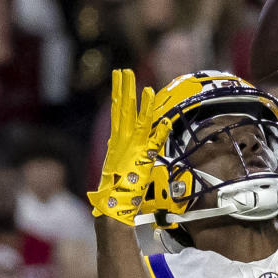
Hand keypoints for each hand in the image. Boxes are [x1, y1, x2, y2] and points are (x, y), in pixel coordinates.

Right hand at [88, 69, 161, 223]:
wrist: (111, 206)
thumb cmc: (115, 191)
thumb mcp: (117, 165)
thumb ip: (122, 152)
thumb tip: (123, 145)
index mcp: (115, 142)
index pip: (117, 112)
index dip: (118, 93)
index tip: (118, 77)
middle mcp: (121, 142)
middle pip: (123, 110)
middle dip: (124, 89)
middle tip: (124, 71)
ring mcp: (131, 149)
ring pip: (137, 122)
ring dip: (143, 105)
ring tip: (146, 88)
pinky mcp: (142, 160)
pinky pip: (154, 143)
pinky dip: (160, 132)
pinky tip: (165, 120)